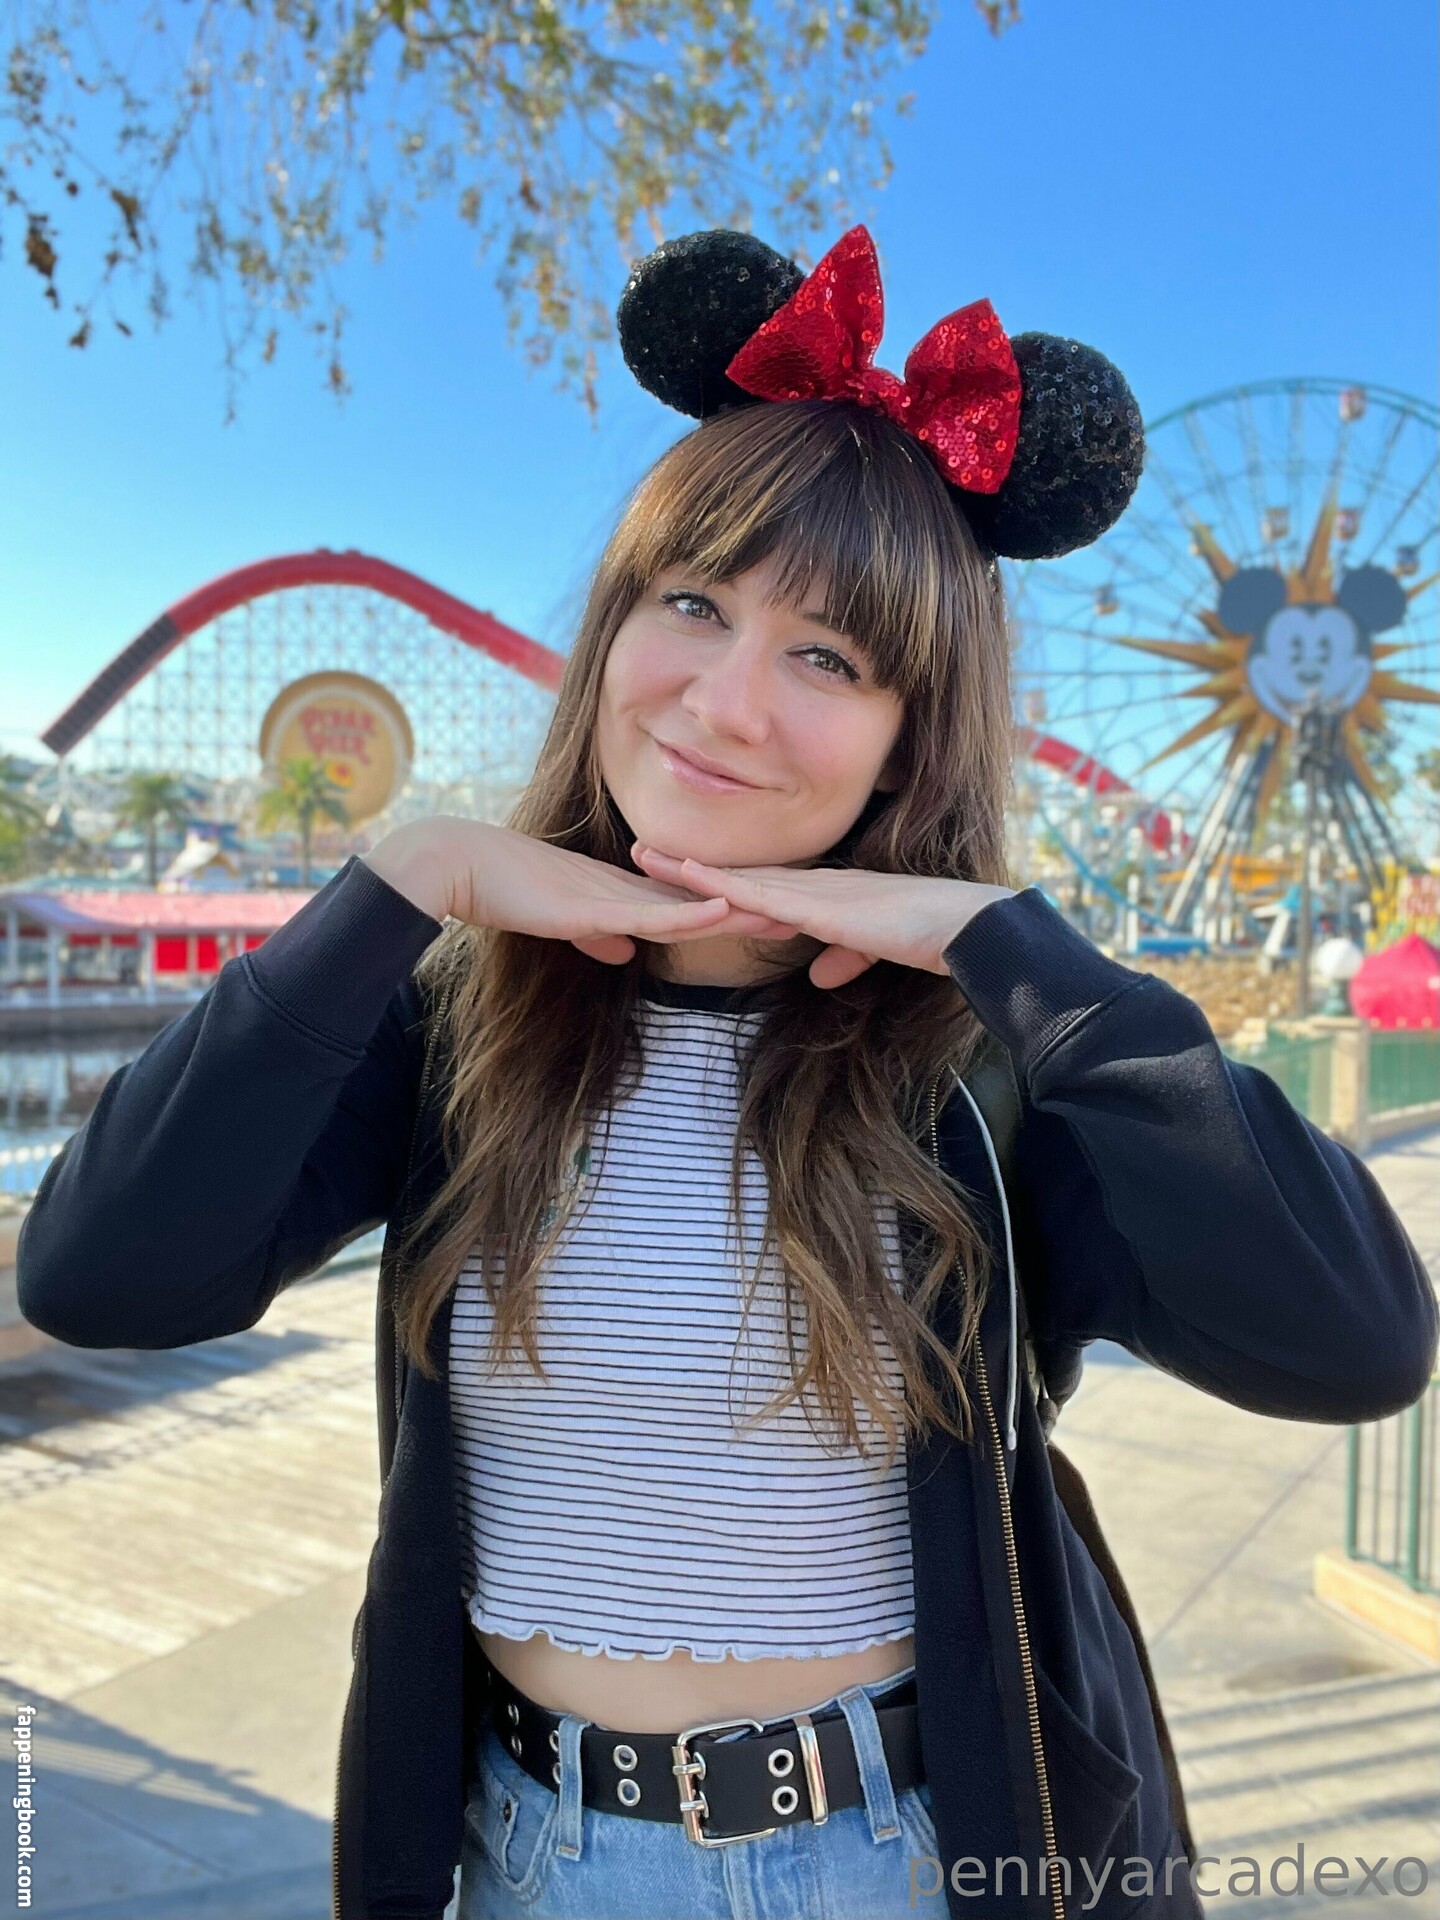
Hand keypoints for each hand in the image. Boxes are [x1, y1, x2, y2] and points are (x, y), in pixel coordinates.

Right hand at [361, 817, 806, 966]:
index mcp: (623, 892)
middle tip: (807, 912)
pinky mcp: (594, 906)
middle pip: (703, 899)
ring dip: (738, 910)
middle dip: (753, 907)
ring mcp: (614, 894)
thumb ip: (597, 934)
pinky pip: (652, 913)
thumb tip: (624, 952)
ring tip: (788, 912)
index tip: (777, 914)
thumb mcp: (561, 921)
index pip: (690, 902)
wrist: (460, 866)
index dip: (734, 909)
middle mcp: (628, 888)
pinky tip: (724, 910)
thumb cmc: (502, 892)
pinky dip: (690, 914)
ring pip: (690, 904)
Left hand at [628, 841, 1016, 988]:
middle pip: (737, 873)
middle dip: (687, 865)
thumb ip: (847, 957)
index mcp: (827, 894)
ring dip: (688, 869)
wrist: (965, 928)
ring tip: (643, 856)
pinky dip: (722, 886)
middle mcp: (814, 885)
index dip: (718, 877)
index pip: (761, 884)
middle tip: (639, 850)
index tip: (677, 871)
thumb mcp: (878, 950)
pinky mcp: (822, 908)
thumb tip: (821, 975)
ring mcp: (815, 893)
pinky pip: (761, 896)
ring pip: (738, 879)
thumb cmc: (932, 937)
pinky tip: (689, 877)